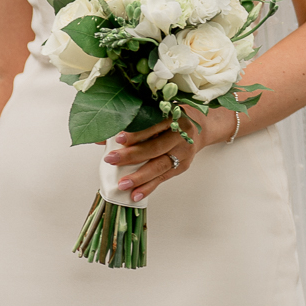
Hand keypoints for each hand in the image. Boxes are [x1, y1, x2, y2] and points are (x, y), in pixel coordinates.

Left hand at [100, 105, 229, 202]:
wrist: (203, 126)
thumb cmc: (174, 116)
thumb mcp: (157, 111)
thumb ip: (133, 121)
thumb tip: (102, 137)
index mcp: (174, 117)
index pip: (153, 126)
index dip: (136, 133)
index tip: (118, 139)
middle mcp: (181, 135)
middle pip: (154, 148)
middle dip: (132, 156)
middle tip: (111, 160)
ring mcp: (183, 153)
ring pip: (159, 166)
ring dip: (140, 177)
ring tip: (123, 184)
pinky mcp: (182, 166)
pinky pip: (163, 178)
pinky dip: (149, 187)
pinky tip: (136, 194)